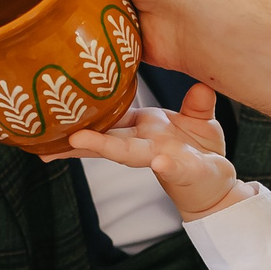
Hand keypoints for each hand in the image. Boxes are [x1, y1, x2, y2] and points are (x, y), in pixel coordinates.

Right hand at [52, 82, 240, 220]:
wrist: (219, 183)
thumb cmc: (201, 151)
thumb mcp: (200, 121)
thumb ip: (196, 103)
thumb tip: (200, 86)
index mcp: (144, 128)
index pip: (110, 118)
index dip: (85, 114)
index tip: (55, 107)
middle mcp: (145, 144)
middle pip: (108, 137)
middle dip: (80, 135)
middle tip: (51, 133)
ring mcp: (162, 158)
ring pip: (128, 153)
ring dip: (104, 147)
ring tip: (79, 142)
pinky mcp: (185, 171)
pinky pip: (175, 167)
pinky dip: (167, 165)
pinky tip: (160, 161)